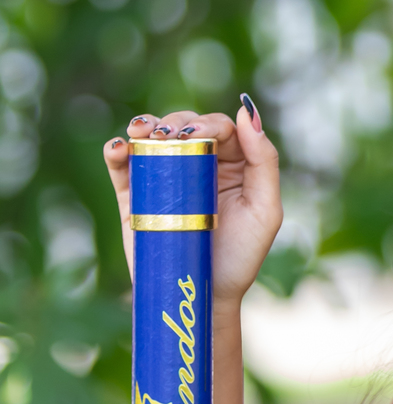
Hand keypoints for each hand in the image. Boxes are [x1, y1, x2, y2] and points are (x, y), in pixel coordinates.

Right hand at [103, 101, 282, 313]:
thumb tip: (244, 111)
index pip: (220, 128)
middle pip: (184, 125)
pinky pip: (122, 164)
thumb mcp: (265, 211)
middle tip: (169, 137)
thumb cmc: (240, 258)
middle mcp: (199, 166)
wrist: (203, 293)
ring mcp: (165, 178)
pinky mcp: (136, 196)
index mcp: (233, 165)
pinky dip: (117, 149)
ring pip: (151, 137)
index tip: (196, 135)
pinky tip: (120, 147)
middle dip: (174, 122)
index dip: (207, 123)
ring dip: (144, 126)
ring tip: (140, 133)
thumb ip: (264, 161)